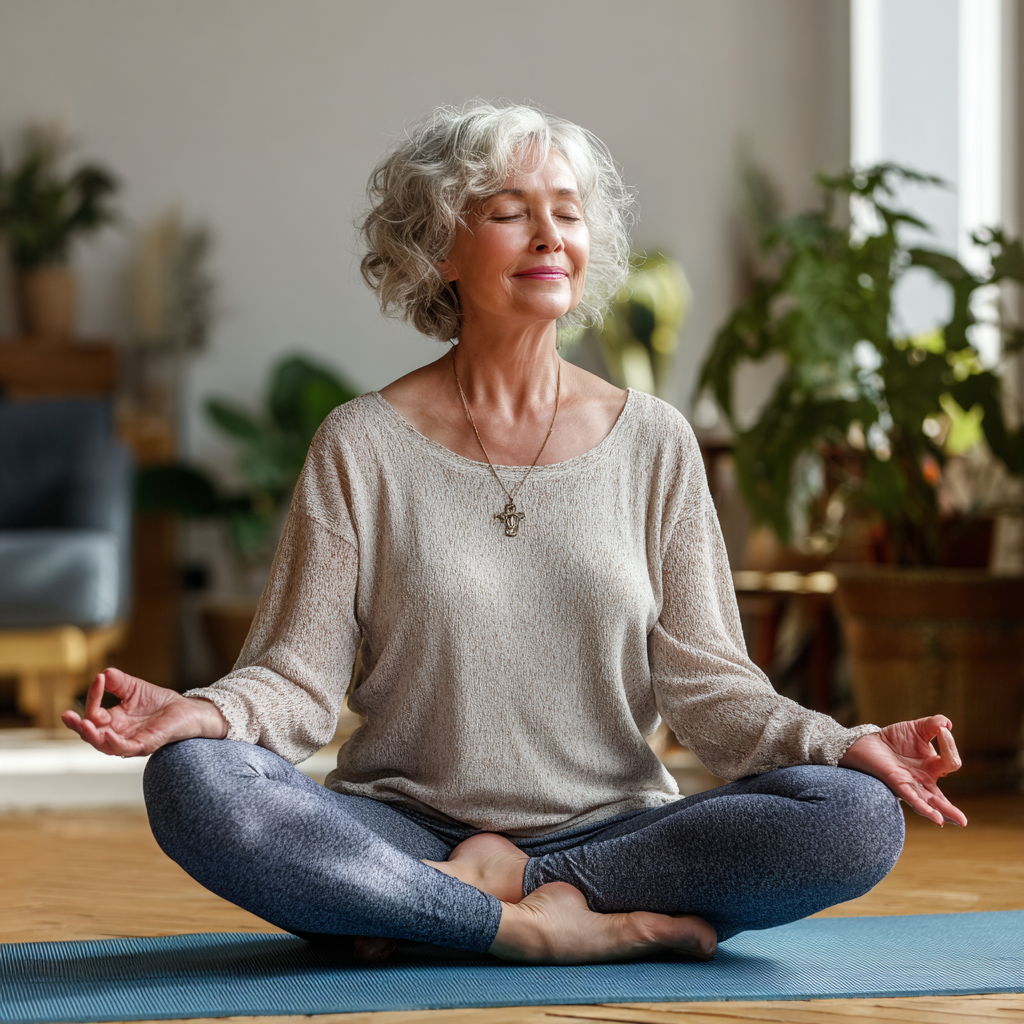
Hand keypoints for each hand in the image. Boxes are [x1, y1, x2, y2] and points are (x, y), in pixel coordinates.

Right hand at [62, 667, 227, 756]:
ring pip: (104, 745)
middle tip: (67, 716)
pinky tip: (108, 734)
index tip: (98, 679)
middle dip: (78, 726)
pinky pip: (126, 749)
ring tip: (85, 724)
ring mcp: (130, 742)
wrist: (186, 710)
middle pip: (90, 735)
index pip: (93, 713)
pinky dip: (115, 743)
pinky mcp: (144, 745)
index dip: (93, 697)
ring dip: (92, 736)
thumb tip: (103, 673)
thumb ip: (118, 682)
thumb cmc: (159, 702)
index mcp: (112, 721)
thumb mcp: (135, 688)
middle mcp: (117, 734)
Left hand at [838, 715, 965, 826]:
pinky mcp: (897, 783)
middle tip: (963, 822)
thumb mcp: (918, 728)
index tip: (942, 729)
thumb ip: (934, 724)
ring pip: (931, 802)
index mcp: (933, 766)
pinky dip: (926, 808)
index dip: (949, 744)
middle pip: (941, 798)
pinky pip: (914, 799)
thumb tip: (947, 724)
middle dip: (952, 810)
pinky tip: (937, 819)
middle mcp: (924, 779)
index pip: (951, 761)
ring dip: (944, 812)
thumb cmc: (895, 738)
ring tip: (958, 823)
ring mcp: (911, 784)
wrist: (869, 742)